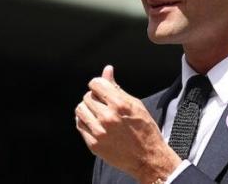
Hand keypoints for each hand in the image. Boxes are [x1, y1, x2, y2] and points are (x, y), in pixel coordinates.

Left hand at [75, 65, 180, 182]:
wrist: (147, 156)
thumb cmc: (145, 129)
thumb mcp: (135, 104)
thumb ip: (117, 87)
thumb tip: (107, 70)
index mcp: (120, 104)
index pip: (96, 84)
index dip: (98, 83)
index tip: (101, 87)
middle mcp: (108, 117)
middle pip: (87, 96)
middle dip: (94, 96)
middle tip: (103, 103)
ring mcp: (99, 132)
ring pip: (80, 110)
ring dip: (87, 108)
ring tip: (98, 113)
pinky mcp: (93, 144)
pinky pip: (80, 125)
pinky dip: (85, 121)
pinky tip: (95, 123)